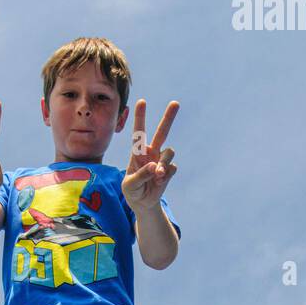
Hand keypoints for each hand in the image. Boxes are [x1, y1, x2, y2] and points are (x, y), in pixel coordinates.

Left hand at [122, 98, 178, 213]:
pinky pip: (171, 168)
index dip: (140, 117)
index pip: (139, 133)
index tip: (142, 101)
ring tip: (156, 176)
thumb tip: (154, 167)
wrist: (142, 203)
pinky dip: (165, 176)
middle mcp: (151, 152)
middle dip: (168, 118)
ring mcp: (161, 160)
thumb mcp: (130, 185)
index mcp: (138, 152)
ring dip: (163, 164)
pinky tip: (159, 182)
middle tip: (175, 103)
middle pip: (162, 132)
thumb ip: (141, 175)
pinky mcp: (168, 170)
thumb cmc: (132, 191)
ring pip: (169, 152)